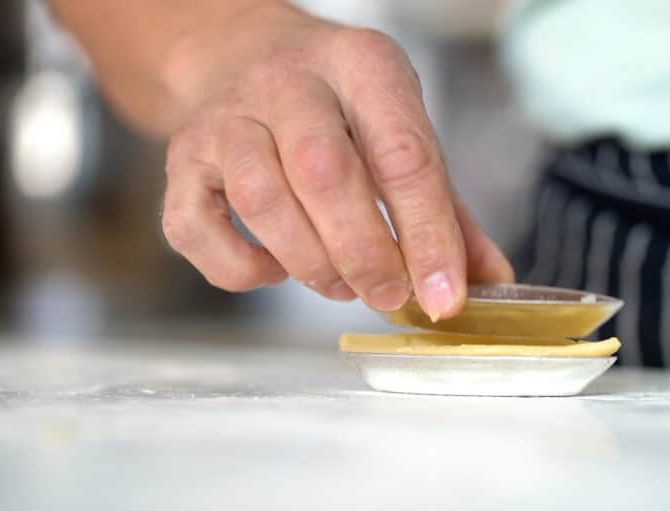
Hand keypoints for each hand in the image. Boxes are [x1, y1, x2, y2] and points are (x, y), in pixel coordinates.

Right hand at [159, 4, 512, 319]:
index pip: (404, 155)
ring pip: (261, 201)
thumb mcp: (400, 130)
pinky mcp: (180, 158)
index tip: (447, 296)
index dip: (430, 235)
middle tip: (389, 295)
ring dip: (309, 263)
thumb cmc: (336, 108)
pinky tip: (275, 268)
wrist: (239, 55)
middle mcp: (288, 81)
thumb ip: (445, 208)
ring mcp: (225, 118)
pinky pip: (197, 228)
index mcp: (362, 65)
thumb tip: (489, 282)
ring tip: (340, 284)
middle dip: (365, 253)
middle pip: (326, 174)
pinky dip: (241, 267)